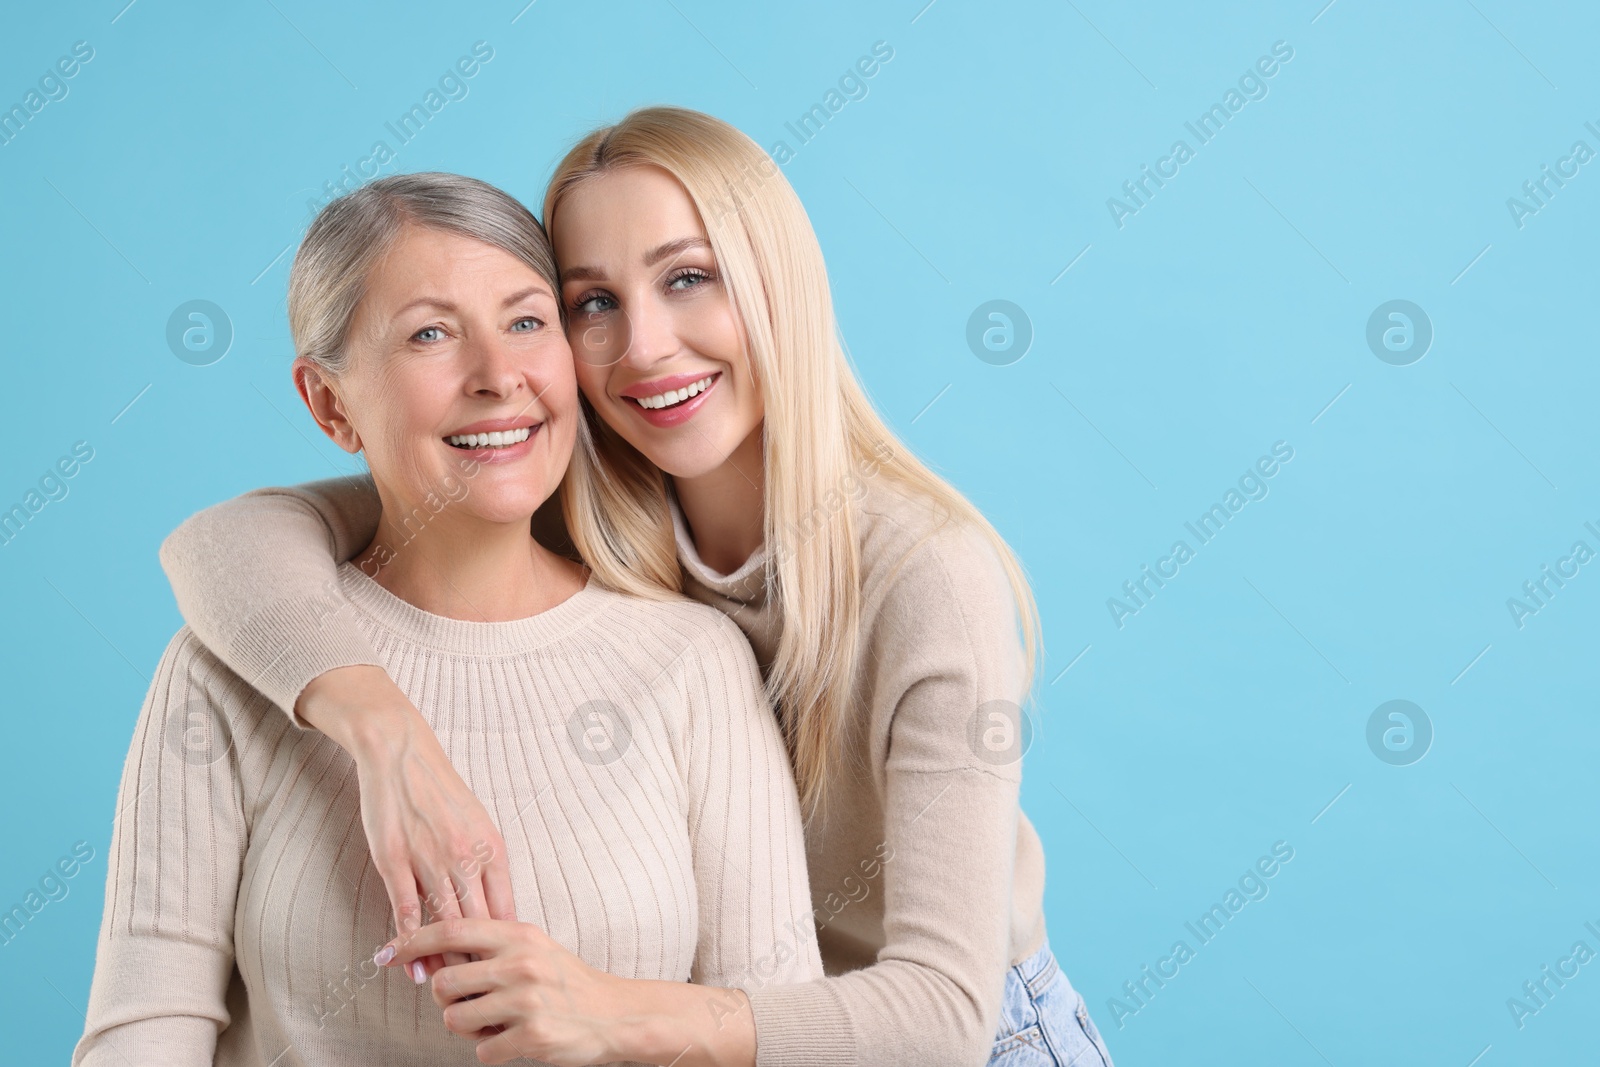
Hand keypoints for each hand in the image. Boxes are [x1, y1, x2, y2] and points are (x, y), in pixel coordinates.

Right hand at [298, 665, 516, 977]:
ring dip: (443, 959)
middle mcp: (466, 856)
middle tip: (477, 991)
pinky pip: (406, 910)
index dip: (503, 946)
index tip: (502, 970)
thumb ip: (487, 864)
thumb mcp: (478, 824)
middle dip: (477, 960)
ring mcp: (429, 860)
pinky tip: (411, 964)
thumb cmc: (441, 792)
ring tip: (443, 987)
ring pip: (442, 923)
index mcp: (492, 848)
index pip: (504, 910)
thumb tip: (495, 908)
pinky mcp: (395, 861)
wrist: (402, 754)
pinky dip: (410, 941)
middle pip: (477, 923)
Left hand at [376, 918, 624, 1065]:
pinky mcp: (532, 1036)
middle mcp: (521, 963)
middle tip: (470, 1004)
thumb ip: (491, 945)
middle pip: (444, 983)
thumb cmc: (567, 982)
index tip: (385, 953)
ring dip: (469, 1030)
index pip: (451, 930)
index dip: (412, 940)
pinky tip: (515, 1040)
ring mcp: (527, 1000)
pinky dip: (493, 1051)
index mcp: (518, 935)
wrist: (616, 1015)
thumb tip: (435, 952)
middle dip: (447, 1001)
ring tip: (496, 1023)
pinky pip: (482, 1052)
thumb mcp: (534, 948)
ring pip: (456, 1021)